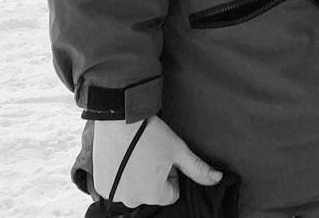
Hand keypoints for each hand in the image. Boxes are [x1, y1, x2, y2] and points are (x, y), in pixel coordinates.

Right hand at [90, 115, 221, 206]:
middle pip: (152, 192)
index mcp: (153, 195)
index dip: (171, 173)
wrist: (119, 118)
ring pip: (134, 188)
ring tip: (136, 152)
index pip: (171, 192)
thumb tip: (218, 179)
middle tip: (150, 152)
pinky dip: (121, 174)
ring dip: (137, 175)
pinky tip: (123, 155)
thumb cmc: (151, 134)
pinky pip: (117, 185)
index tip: (164, 156)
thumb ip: (198, 168)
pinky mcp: (101, 186)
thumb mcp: (178, 149)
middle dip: (153, 176)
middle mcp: (132, 200)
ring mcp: (115, 195)